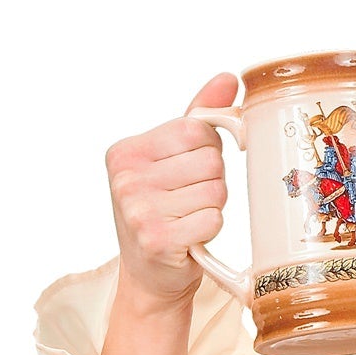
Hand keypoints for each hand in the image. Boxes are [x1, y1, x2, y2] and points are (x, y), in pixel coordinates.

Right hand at [103, 71, 238, 310]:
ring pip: (216, 191)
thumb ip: (197, 116)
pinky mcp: (158, 239)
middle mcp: (126, 178)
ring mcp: (139, 209)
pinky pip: (213, 219)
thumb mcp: (172, 160)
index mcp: (126, 152)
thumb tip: (229, 78)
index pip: (196, 130)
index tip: (191, 170)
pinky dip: (211, 229)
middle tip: (190, 200)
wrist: (151, 276)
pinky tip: (191, 237)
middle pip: (210, 161)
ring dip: (213, 207)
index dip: (208, 151)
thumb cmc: (165, 212)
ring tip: (189, 218)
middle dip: (212, 181)